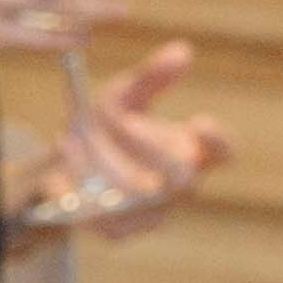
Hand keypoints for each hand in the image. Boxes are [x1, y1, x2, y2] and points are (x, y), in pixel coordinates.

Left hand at [9, 43, 229, 239]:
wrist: (66, 168)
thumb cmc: (106, 129)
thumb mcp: (124, 96)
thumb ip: (150, 77)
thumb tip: (182, 51)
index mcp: (190, 151)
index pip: (222, 151)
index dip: (218, 141)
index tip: (200, 121)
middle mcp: (178, 188)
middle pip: (180, 178)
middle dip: (149, 147)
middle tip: (121, 120)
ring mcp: (152, 215)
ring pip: (137, 195)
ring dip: (101, 161)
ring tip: (70, 137)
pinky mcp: (120, 231)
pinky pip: (104, 213)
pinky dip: (79, 186)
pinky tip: (60, 167)